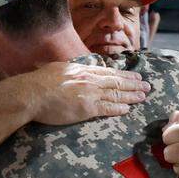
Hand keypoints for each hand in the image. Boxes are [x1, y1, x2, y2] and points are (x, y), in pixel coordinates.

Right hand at [12, 62, 148, 125]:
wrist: (32, 93)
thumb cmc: (38, 82)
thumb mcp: (57, 69)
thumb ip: (69, 70)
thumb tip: (71, 71)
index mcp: (82, 70)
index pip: (108, 72)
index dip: (123, 74)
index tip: (134, 76)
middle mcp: (89, 79)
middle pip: (116, 82)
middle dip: (133, 84)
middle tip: (147, 86)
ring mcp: (90, 93)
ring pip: (116, 94)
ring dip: (131, 95)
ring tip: (143, 96)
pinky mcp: (87, 108)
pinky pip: (107, 108)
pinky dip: (119, 108)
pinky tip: (128, 108)